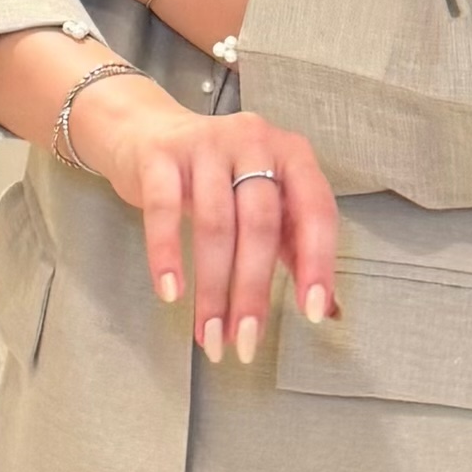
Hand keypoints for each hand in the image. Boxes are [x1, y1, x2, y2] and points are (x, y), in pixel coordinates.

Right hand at [70, 77, 339, 366]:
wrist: (148, 132)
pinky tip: (171, 292)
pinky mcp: (161, 156)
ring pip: (215, 225)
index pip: (316, 211)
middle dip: (253, 291)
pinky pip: (164, 210)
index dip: (317, 263)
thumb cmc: (217, 175)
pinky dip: (167, 255)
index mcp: (291, 155)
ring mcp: (205, 145)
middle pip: (260, 225)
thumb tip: (323, 306)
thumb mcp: (261, 198)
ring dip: (213, 289)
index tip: (312, 312)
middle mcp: (253, 142)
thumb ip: (292, 243)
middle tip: (246, 340)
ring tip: (209, 332)